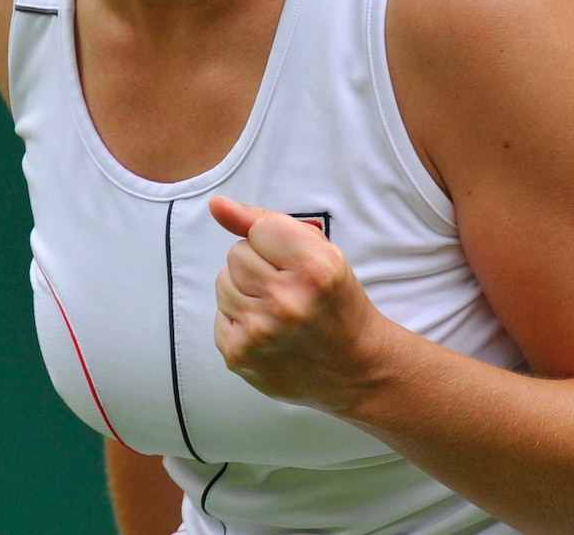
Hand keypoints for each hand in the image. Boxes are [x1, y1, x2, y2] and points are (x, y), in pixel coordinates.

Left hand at [210, 195, 387, 414]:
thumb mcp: (320, 251)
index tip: (294, 261)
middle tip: (287, 286)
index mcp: (315, 269)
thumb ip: (266, 222)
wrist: (355, 367)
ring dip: (245, 290)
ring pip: (223, 281)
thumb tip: (217, 204)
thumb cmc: (335, 302)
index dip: (276, 242)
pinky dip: (238, 318)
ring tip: (277, 308)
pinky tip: (266, 328)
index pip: (259, 228)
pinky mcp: (238, 354)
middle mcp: (287, 301)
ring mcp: (259, 332)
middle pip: (237, 254)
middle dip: (258, 264)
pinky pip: (219, 314)